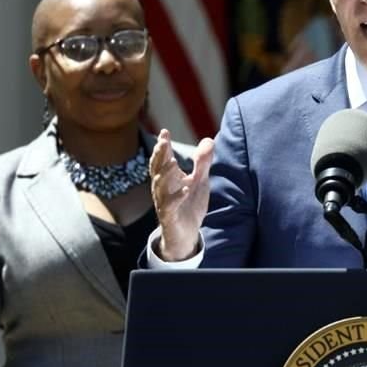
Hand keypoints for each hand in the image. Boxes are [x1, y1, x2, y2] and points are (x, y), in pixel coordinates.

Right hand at [149, 129, 213, 259]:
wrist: (186, 235)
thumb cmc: (189, 205)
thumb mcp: (199, 181)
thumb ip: (202, 162)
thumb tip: (208, 140)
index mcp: (168, 179)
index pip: (163, 159)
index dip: (162, 146)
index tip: (164, 132)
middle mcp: (162, 189)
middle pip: (157, 170)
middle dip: (159, 155)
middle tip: (162, 142)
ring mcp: (164, 203)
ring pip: (160, 187)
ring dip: (165, 174)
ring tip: (173, 162)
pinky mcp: (170, 217)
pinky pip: (170, 206)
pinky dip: (177, 197)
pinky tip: (185, 188)